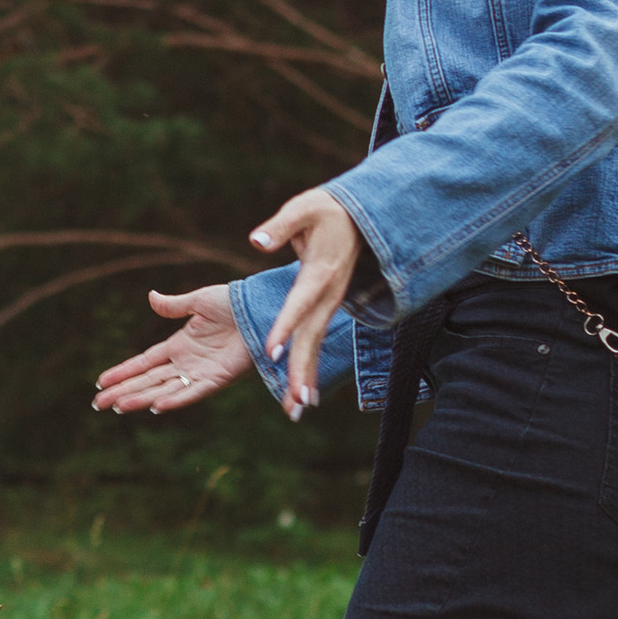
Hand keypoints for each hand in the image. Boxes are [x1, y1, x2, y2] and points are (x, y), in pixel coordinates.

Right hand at [94, 287, 253, 415]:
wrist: (260, 308)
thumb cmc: (233, 303)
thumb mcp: (198, 301)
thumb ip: (173, 306)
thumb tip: (151, 297)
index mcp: (179, 344)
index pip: (144, 362)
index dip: (123, 372)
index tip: (100, 382)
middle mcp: (186, 362)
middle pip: (148, 380)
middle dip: (123, 392)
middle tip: (98, 404)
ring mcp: (201, 372)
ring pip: (164, 390)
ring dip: (141, 398)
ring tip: (119, 407)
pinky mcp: (218, 378)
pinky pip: (193, 392)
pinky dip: (175, 399)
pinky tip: (156, 406)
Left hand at [247, 186, 362, 418]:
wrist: (361, 218)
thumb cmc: (327, 210)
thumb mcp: (303, 209)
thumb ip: (280, 226)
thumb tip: (255, 241)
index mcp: (319, 272)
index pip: (299, 303)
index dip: (285, 325)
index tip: (271, 351)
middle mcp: (327, 295)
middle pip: (312, 336)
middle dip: (302, 369)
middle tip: (295, 402)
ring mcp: (330, 305)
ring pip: (316, 345)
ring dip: (307, 377)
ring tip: (297, 409)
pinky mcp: (326, 310)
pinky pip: (316, 342)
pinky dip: (309, 368)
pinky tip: (302, 395)